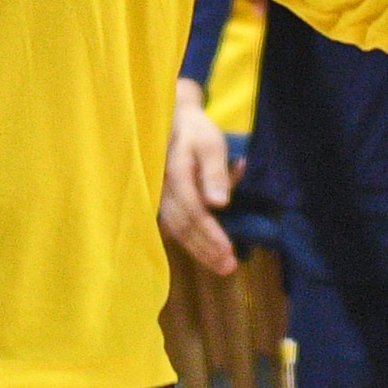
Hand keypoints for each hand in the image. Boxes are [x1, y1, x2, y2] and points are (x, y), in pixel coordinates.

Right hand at [159, 80, 236, 274]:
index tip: (228, 252)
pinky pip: (173, 224)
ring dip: (199, 250)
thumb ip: (215, 172)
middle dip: (206, 250)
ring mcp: (159, 196)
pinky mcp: (161, 200)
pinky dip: (189, 240)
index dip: (210, 235)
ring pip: (176, 229)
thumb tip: (220, 203)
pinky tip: (203, 253)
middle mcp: (163, 189)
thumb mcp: (212, 143)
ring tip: (221, 266)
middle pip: (184, 227)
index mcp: (176, 174)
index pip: (194, 212)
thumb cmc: (196, 131)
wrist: (173, 119)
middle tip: (228, 268)